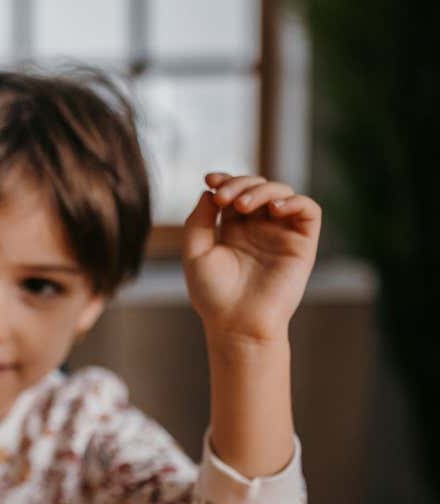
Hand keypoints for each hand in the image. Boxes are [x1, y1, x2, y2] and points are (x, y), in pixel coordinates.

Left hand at [183, 172, 321, 345]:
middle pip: (257, 186)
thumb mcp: (195, 252)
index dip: (225, 179)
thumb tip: (209, 191)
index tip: (210, 180)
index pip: (234, 192)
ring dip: (263, 189)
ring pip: (282, 192)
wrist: (237, 323)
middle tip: (224, 198)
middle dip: (240, 183)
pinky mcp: (302, 243)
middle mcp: (258, 228)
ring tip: (242, 206)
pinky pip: (309, 210)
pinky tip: (274, 210)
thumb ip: (198, 220)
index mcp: (232, 229)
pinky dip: (294, 201)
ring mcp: (280, 234)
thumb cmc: (213, 294)